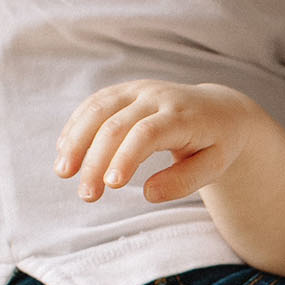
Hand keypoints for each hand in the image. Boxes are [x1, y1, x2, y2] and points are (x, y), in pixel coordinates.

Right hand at [56, 81, 260, 203]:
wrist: (220, 109)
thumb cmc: (218, 143)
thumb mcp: (215, 166)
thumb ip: (185, 181)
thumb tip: (148, 194)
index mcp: (182, 115)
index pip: (147, 134)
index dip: (125, 157)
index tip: (111, 185)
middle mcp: (157, 96)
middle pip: (116, 125)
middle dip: (96, 160)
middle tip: (86, 195)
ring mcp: (138, 90)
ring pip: (98, 109)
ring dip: (76, 140)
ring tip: (63, 172)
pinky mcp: (125, 91)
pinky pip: (94, 104)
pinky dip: (76, 126)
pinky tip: (64, 151)